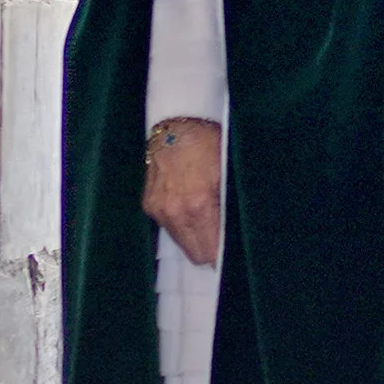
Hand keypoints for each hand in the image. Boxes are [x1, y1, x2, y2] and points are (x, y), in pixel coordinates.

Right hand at [144, 119, 223, 267]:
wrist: (176, 125)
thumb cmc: (208, 145)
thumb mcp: (227, 175)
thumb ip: (228, 208)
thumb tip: (234, 235)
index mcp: (198, 205)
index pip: (209, 250)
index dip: (221, 256)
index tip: (232, 258)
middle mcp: (174, 212)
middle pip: (194, 252)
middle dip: (209, 251)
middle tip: (223, 246)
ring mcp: (158, 209)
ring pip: (180, 242)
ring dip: (194, 239)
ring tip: (209, 228)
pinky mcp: (149, 204)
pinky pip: (168, 228)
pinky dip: (181, 226)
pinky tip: (192, 215)